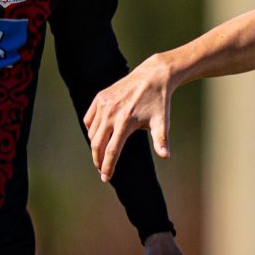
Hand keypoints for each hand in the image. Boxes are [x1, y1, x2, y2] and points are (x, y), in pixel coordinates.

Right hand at [84, 56, 175, 181]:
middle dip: (98, 160)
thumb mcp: (162, 121)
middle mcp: (111, 113)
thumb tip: (165, 156)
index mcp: (125, 121)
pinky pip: (89, 119)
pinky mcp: (100, 98)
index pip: (112, 150)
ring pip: (92, 132)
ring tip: (101, 156)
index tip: (106, 178)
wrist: (153, 76)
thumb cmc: (159, 101)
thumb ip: (161, 140)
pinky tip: (98, 137)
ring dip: (95, 146)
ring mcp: (103, 104)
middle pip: (97, 144)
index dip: (108, 166)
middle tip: (101, 170)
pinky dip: (91, 130)